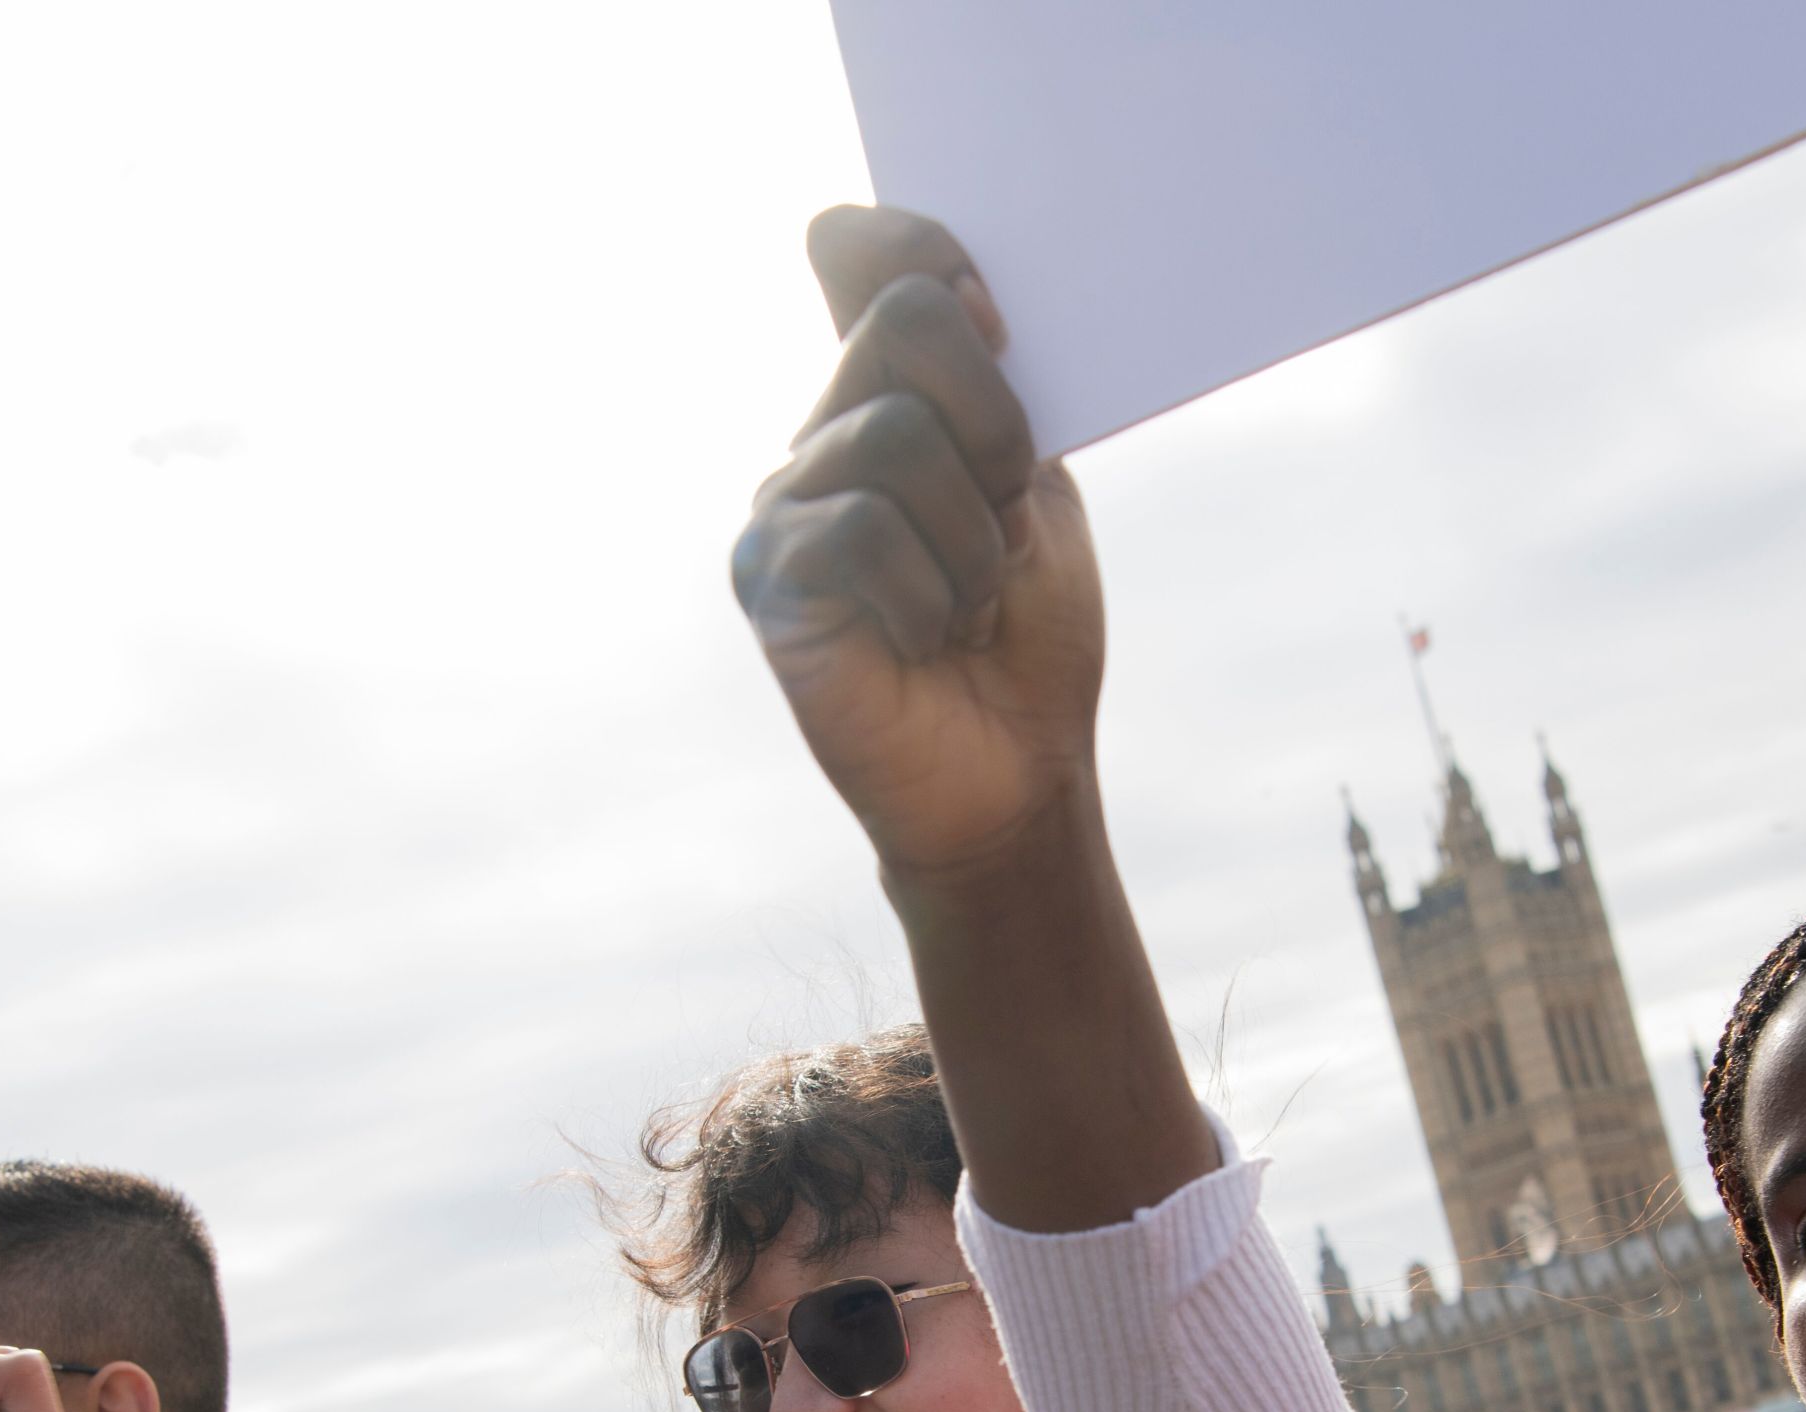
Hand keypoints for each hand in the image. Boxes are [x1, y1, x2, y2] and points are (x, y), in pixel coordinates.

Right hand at [732, 207, 1107, 884]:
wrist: (1015, 772)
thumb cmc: (1027, 635)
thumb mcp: (1037, 492)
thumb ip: (998, 396)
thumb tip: (953, 295)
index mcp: (891, 396)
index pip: (866, 251)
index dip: (924, 245)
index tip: (997, 319)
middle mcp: (824, 430)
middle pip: (903, 323)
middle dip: (995, 422)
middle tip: (1010, 520)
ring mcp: (785, 501)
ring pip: (892, 437)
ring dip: (972, 534)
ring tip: (971, 602)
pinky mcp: (768, 576)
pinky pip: (859, 530)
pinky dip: (927, 589)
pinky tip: (925, 635)